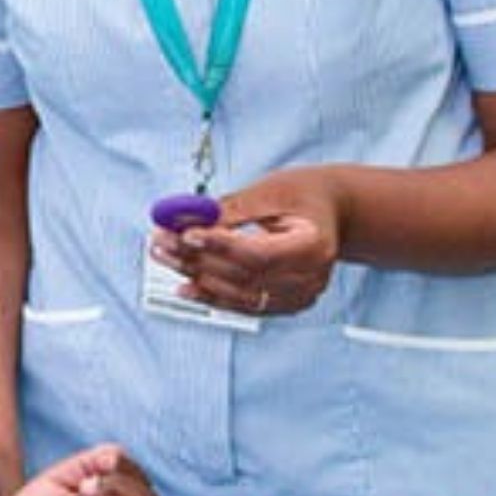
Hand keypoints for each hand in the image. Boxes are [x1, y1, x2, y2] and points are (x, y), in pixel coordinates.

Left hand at [149, 166, 343, 315]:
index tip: (186, 234)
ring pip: (236, 293)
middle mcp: (309, 278)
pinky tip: (184, 286)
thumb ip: (230, 209)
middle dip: (196, 258)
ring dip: (195, 275)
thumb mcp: (270, 191)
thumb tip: (186, 219)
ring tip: (164, 255)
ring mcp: (298, 296)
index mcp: (314, 246)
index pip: (259, 254)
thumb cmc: (305, 195)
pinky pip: (242, 304)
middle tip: (162, 240)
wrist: (333, 213)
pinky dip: (211, 296)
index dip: (220, 246)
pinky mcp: (284, 304)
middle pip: (242, 275)